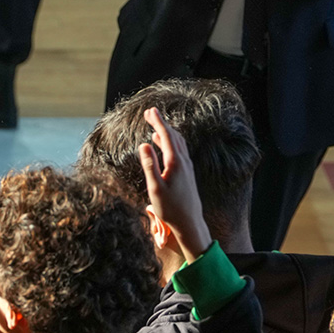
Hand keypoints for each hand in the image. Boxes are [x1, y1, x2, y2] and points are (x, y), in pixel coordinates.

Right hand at [140, 107, 212, 261]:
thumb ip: (150, 165)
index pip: (166, 136)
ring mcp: (187, 167)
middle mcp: (184, 162)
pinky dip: (170, 142)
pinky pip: (179, 150)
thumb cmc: (170, 208)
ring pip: (178, 143)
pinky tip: (164, 145)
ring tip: (155, 127)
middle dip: (161, 123)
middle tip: (150, 113)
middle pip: (173, 136)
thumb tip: (143, 146)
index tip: (150, 111)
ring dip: (166, 132)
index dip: (158, 122)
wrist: (190, 222)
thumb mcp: (155, 188)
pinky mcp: (187, 173)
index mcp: (176, 163)